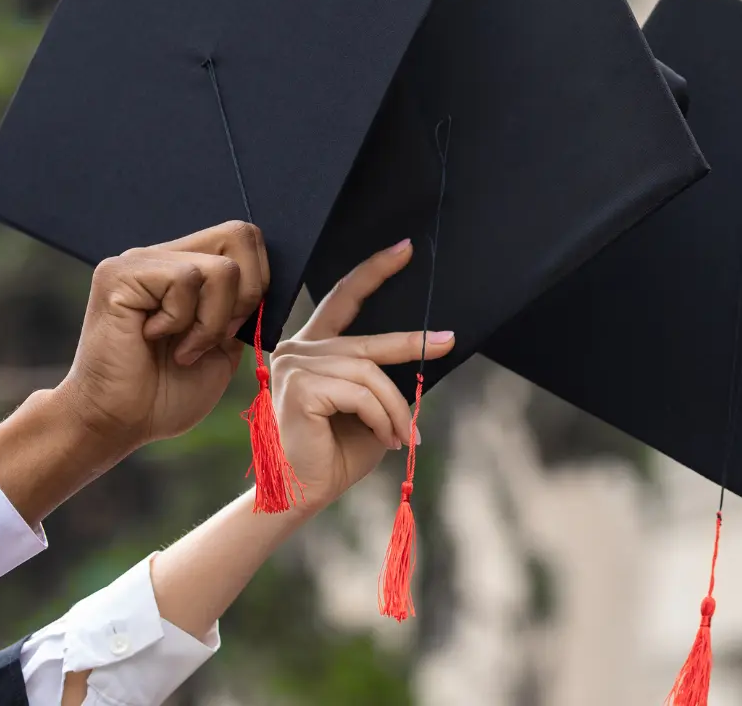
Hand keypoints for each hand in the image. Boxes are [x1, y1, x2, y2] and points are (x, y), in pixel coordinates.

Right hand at [59, 221, 269, 450]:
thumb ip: (244, 309)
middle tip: (214, 336)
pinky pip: (186, 279)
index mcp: (186, 269)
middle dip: (246, 296)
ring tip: (180, 347)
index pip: (244, 239)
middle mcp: (161, 256)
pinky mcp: (119, 274)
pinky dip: (183, 320)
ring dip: (212, 321)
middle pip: (240, 235)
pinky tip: (152, 338)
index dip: (258, 284)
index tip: (232, 329)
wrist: (117, 423)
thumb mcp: (224, 348)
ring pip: (222, 268)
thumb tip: (267, 280)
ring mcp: (138, 261)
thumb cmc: (166, 393)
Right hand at [269, 239, 450, 511]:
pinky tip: (383, 438)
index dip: (373, 272)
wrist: (303, 492)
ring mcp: (293, 366)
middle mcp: (297, 350)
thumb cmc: (335, 453)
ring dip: (396, 409)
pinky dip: (381, 417)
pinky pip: (359, 393)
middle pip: (368, 342)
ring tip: (404, 436)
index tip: (405, 250)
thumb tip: (426, 349)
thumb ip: (382, 378)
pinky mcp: (298, 387)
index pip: (343, 298)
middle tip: (448, 342)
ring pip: (370, 373)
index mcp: (312, 348)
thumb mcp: (369, 407)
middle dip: (412, 344)